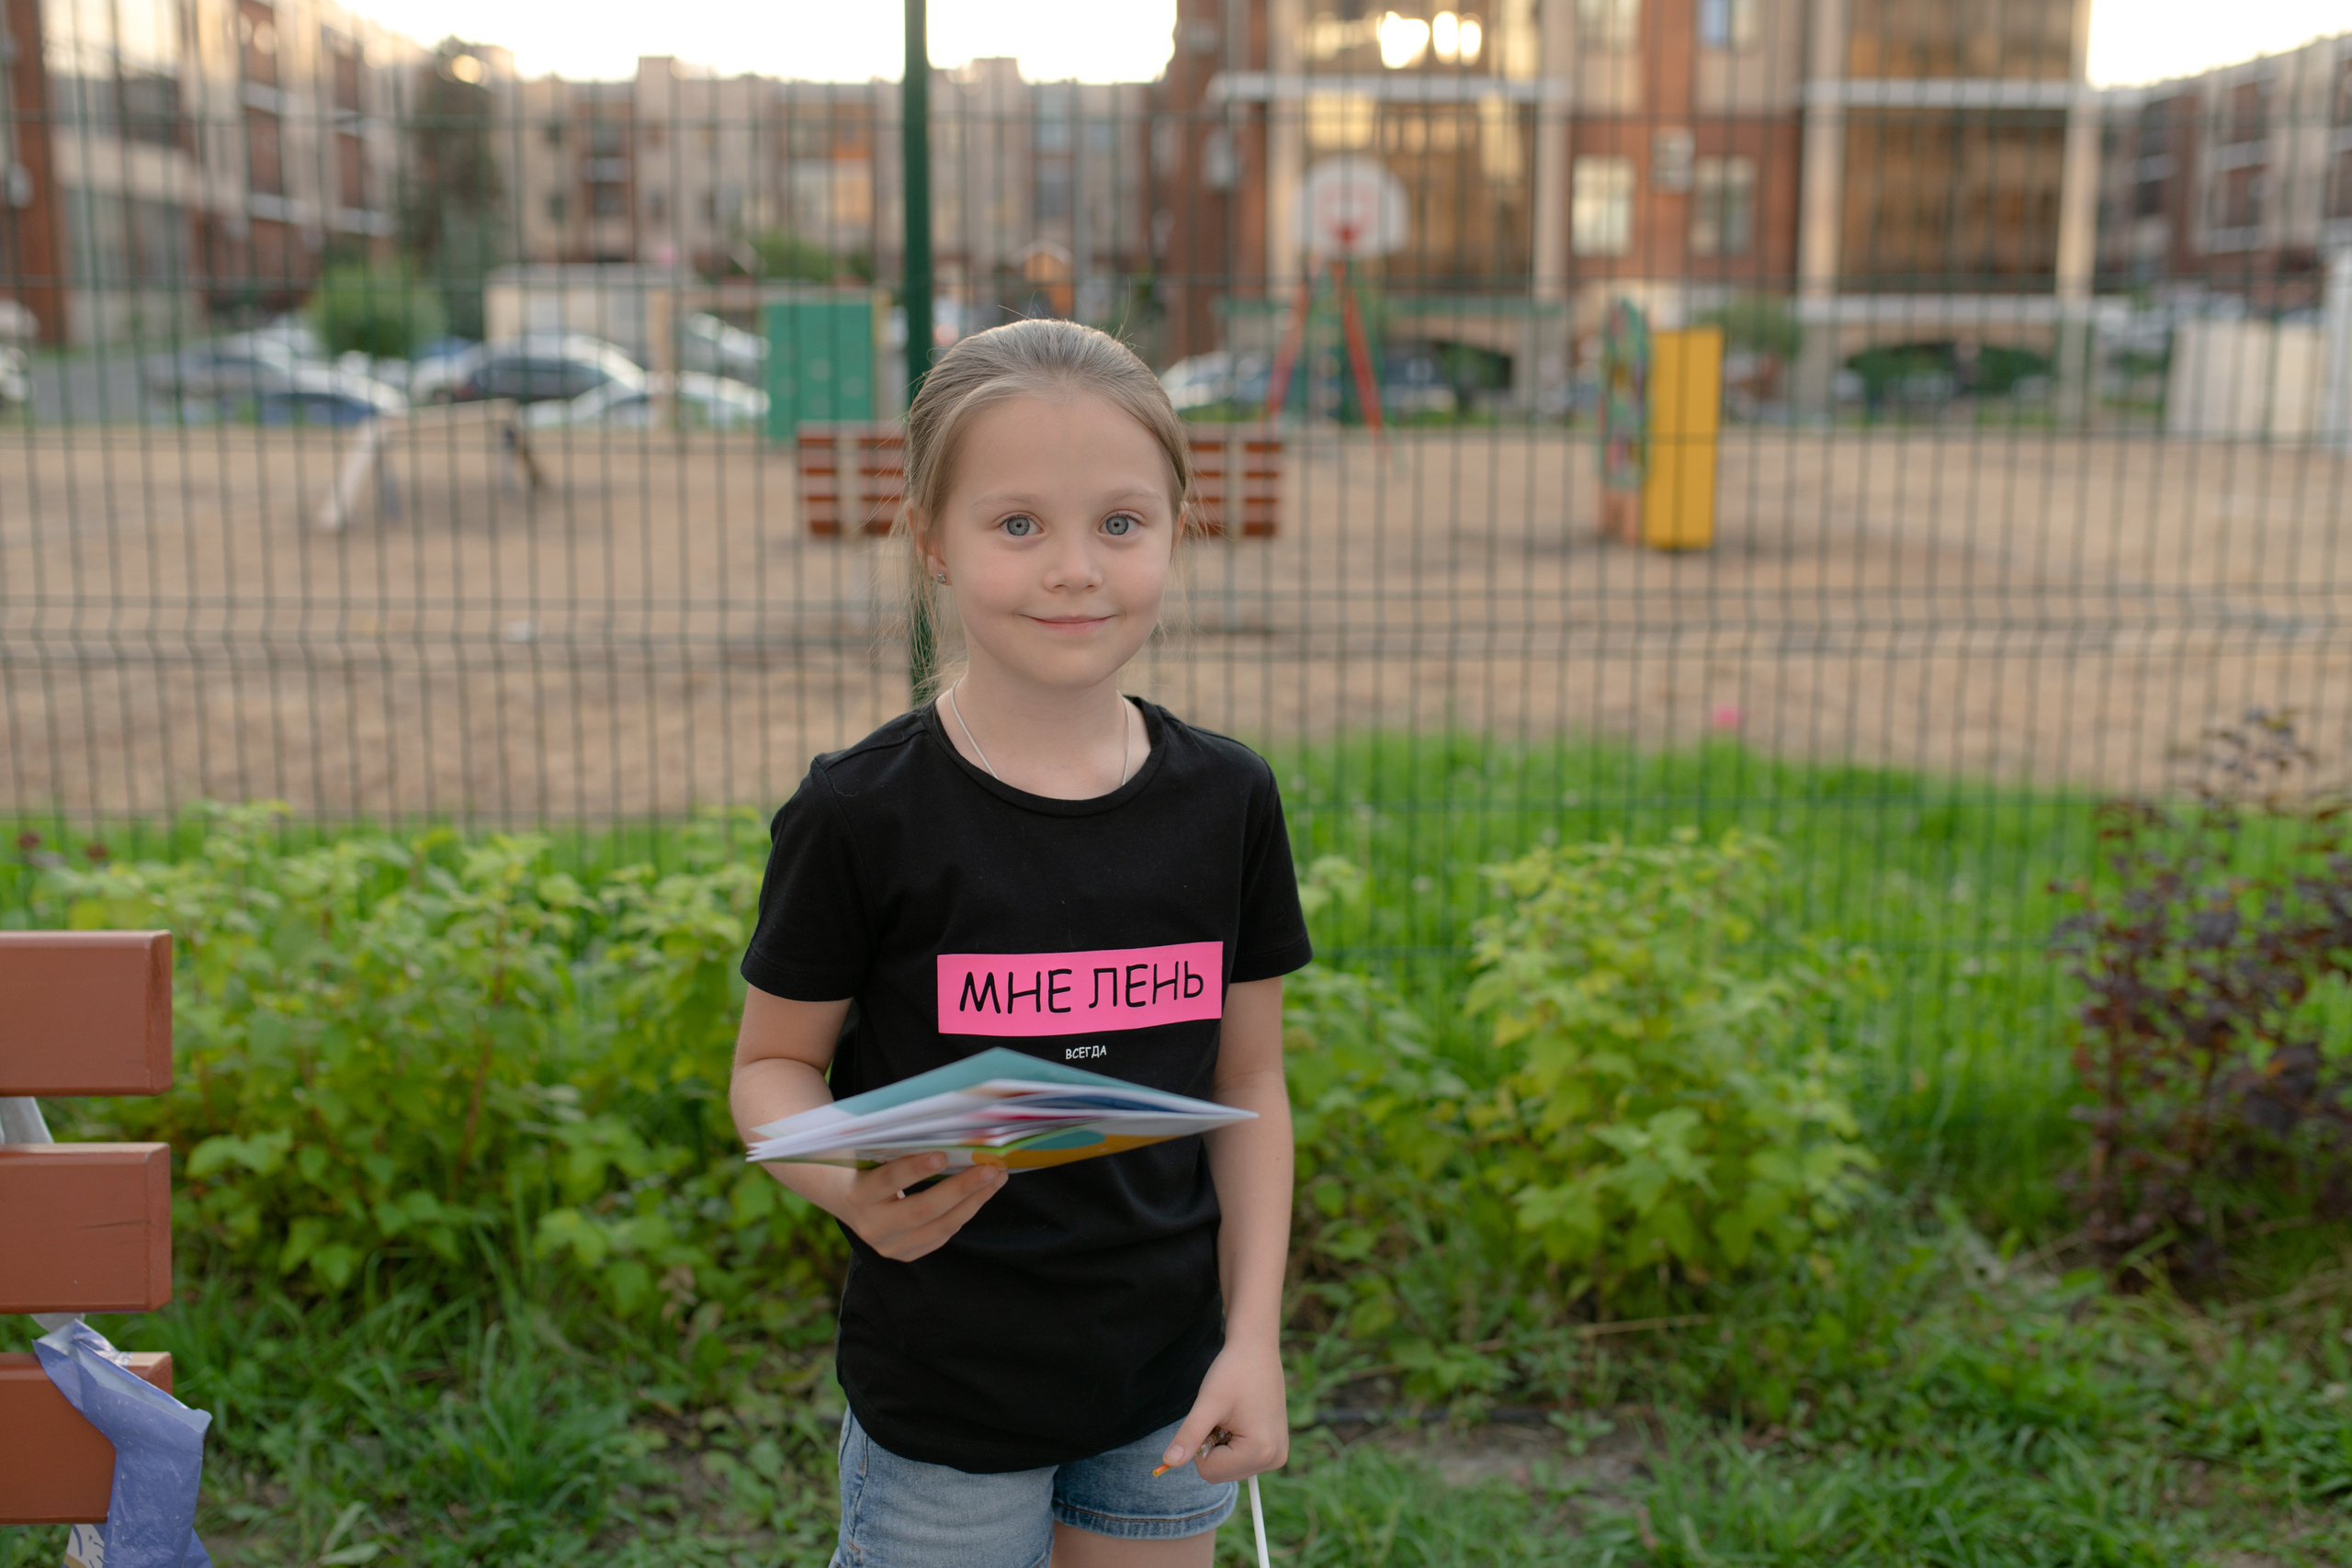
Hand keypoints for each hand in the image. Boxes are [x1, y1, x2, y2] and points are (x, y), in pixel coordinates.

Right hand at [828, 1152, 1006, 1261]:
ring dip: (974, 1200)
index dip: (915, 1169)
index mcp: (857, 1194)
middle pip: (924, 1209)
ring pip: (941, 1226)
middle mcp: (872, 1225)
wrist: (837, 1194)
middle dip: (961, 1188)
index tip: (943, 1155)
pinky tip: (982, 1192)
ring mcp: (889, 1245)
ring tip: (997, 1177)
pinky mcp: (904, 1253)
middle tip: (989, 1167)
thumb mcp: (866, 1149)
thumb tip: (945, 1129)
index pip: (889, 1181)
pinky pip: (943, 1234)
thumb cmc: (859, 1161)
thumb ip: (895, 1143)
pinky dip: (966, 1211)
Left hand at [1162, 1336, 1286, 1483]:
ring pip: (1230, 1468)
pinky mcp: (1276, 1449)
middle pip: (1220, 1474)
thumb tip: (1167, 1463)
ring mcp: (1277, 1456)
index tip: (1214, 1417)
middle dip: (1213, 1447)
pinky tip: (1241, 1420)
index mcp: (1260, 1451)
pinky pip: (1242, 1461)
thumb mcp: (1208, 1403)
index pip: (1209, 1471)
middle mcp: (1274, 1459)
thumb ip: (1189, 1435)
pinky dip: (1234, 1445)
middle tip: (1224, 1415)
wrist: (1257, 1349)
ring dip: (1223, 1446)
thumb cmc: (1233, 1371)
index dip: (1200, 1444)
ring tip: (1233, 1415)